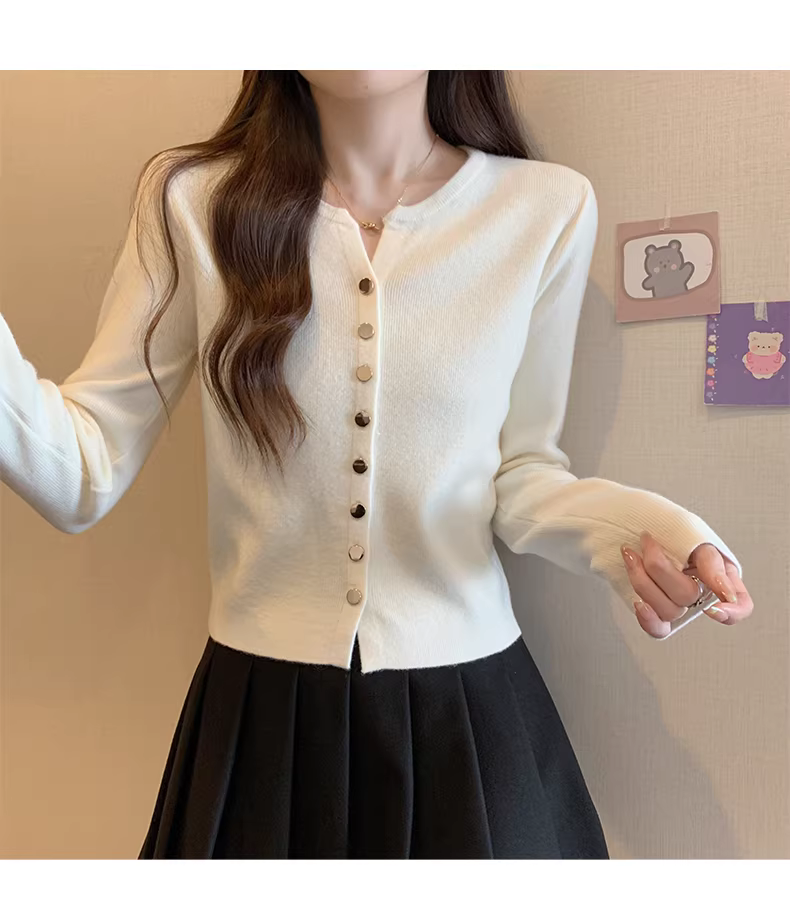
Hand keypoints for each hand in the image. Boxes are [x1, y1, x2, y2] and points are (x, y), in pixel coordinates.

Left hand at [620, 532, 753, 638]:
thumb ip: (712, 562)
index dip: (733, 612)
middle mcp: (701, 594)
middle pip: (689, 599)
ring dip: (643, 581)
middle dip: (662, 569)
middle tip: (648, 543)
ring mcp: (678, 604)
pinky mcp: (657, 612)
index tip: (712, 607)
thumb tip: (725, 593)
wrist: (638, 527)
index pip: (741, 604)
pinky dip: (647, 619)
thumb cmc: (671, 530)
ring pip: (668, 611)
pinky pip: (657, 629)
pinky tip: (639, 603)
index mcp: (720, 576)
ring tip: (631, 555)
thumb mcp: (698, 536)